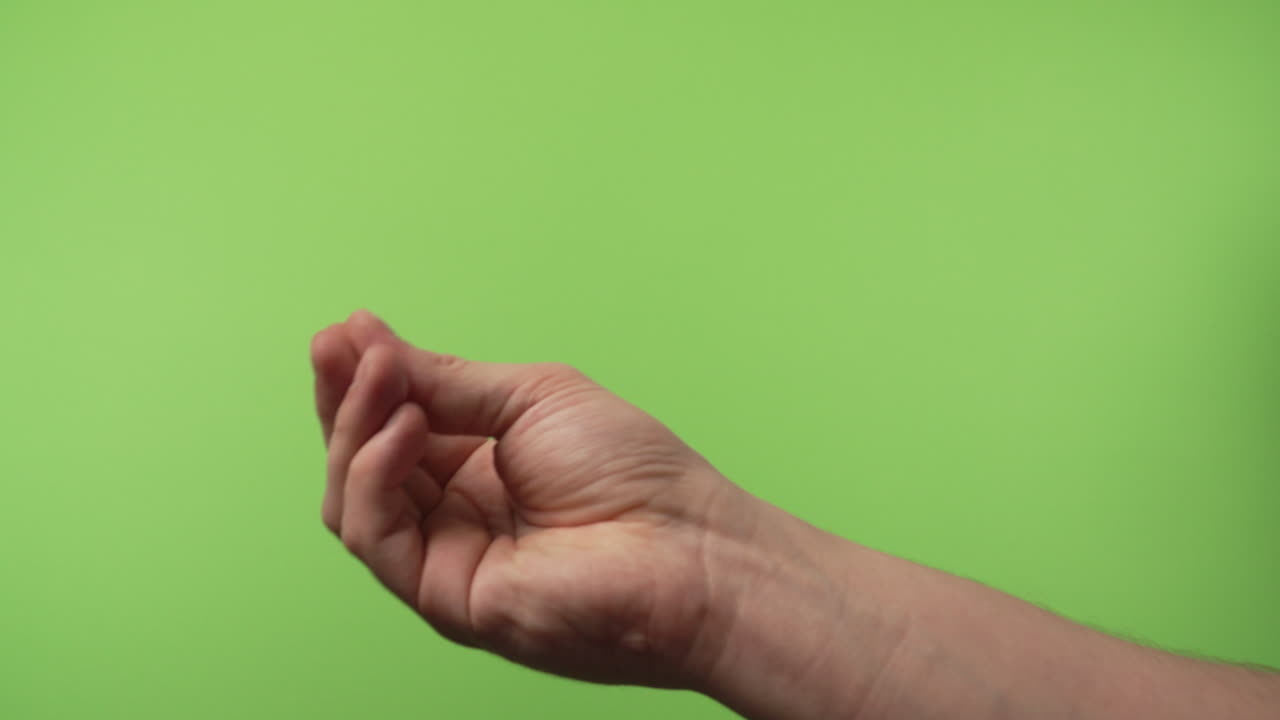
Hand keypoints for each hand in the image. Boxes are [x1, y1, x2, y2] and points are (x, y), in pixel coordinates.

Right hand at [309, 310, 758, 686]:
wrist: (686, 548)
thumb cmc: (633, 472)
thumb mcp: (531, 398)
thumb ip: (447, 380)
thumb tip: (369, 341)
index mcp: (478, 464)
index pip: (396, 420)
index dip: (367, 376)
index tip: (346, 329)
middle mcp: (454, 511)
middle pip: (364, 456)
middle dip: (345, 397)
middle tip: (335, 345)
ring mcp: (444, 555)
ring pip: (354, 496)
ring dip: (355, 427)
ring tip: (379, 375)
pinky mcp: (441, 594)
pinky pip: (376, 534)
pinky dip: (375, 474)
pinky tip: (405, 426)